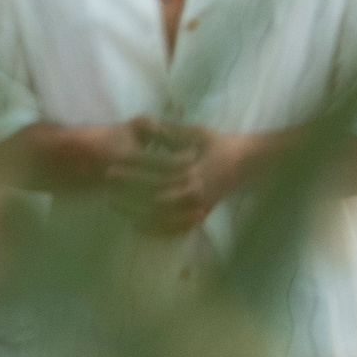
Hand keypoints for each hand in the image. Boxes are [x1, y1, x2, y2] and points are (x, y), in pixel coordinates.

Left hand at [111, 118, 257, 235]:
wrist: (249, 163)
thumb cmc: (222, 145)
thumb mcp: (198, 133)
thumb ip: (173, 133)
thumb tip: (148, 126)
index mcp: (193, 171)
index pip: (156, 173)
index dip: (133, 171)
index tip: (113, 166)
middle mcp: (195, 192)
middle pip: (155, 196)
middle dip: (129, 192)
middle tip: (107, 185)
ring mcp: (199, 207)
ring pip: (163, 216)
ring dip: (137, 212)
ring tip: (114, 204)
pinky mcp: (202, 216)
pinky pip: (177, 228)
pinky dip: (157, 230)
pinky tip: (137, 227)